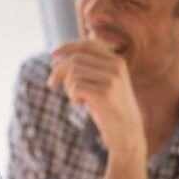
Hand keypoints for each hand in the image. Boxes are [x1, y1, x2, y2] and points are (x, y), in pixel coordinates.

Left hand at [50, 39, 145, 157]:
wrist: (127, 133)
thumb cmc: (108, 109)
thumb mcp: (95, 86)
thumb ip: (80, 71)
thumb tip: (54, 60)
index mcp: (116, 61)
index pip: (87, 45)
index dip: (67, 46)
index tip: (52, 53)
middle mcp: (116, 66)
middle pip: (75, 59)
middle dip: (58, 71)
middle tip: (51, 85)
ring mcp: (112, 79)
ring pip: (73, 73)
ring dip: (68, 87)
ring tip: (76, 98)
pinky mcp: (105, 93)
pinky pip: (75, 87)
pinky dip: (72, 96)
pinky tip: (82, 104)